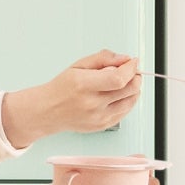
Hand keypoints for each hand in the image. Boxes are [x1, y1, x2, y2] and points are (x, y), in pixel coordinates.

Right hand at [2, 49, 141, 145]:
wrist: (49, 111)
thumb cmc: (62, 88)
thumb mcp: (78, 65)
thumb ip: (103, 58)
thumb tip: (124, 58)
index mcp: (84, 85)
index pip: (118, 78)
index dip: (130, 68)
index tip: (133, 62)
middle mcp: (92, 104)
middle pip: (129, 90)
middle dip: (135, 76)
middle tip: (131, 70)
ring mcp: (98, 118)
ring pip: (130, 102)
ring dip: (134, 89)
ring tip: (125, 82)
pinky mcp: (102, 126)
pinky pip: (125, 112)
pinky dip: (128, 101)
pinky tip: (120, 94)